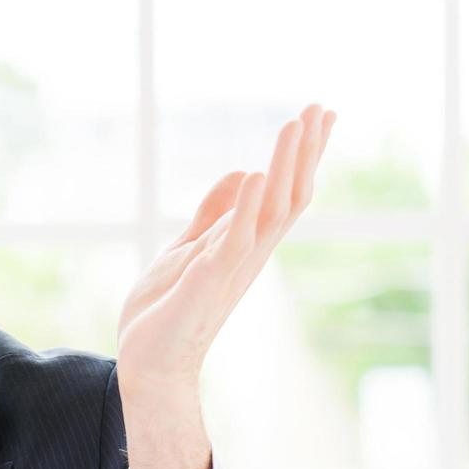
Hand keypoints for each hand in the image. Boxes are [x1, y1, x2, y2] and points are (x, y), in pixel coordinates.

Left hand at [116, 103, 335, 392]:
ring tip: (296, 124)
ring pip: (272, 211)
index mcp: (244, 244)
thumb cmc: (166, 311)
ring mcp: (232, 267)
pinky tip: (256, 173)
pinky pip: (235, 241)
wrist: (148, 362)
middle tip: (319, 107)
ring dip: (284, 166)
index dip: (302, 154)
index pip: (282, 191)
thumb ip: (214, 213)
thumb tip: (242, 170)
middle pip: (289, 195)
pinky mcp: (208, 280)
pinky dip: (246, 208)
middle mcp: (249, 254)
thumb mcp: (187, 247)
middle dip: (304, 152)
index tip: (320, 113)